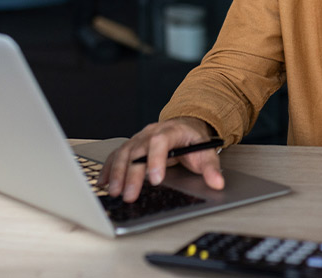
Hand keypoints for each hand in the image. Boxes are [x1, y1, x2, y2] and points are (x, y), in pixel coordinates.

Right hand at [99, 117, 224, 201]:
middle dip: (132, 174)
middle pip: (138, 150)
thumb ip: (211, 168)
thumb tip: (217, 183)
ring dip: (117, 173)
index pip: (160, 142)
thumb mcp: (206, 152)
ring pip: (124, 153)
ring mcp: (139, 138)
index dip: (156, 160)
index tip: (155, 180)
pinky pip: (116, 155)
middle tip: (130, 195)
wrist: (184, 126)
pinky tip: (103, 183)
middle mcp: (151, 132)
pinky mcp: (130, 146)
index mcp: (171, 131)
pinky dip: (108, 169)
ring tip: (115, 192)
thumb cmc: (192, 141)